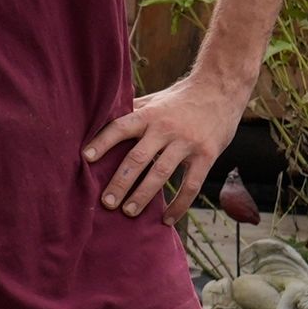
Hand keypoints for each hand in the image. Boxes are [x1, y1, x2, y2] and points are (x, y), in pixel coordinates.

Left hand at [83, 72, 244, 218]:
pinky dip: (179, 205)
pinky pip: (190, 185)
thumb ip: (133, 111)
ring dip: (143, 196)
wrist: (221, 88)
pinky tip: (167, 219)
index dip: (103, 141)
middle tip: (106, 202)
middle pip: (138, 158)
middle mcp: (166, 128)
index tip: (86, 158)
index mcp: (150, 114)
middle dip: (120, 182)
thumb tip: (102, 119)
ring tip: (128, 212)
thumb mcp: (156, 100)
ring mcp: (187, 142)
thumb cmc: (182, 97)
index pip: (121, 127)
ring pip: (161, 174)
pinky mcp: (207, 155)